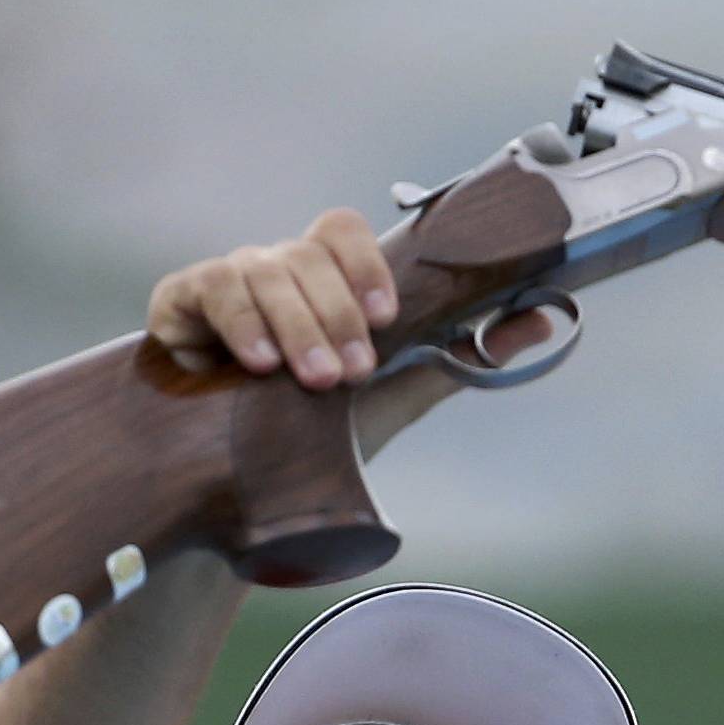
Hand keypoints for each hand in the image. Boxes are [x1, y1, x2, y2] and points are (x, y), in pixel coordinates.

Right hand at [144, 209, 551, 460]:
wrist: (248, 491)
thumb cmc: (323, 428)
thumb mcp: (397, 390)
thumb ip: (459, 352)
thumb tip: (543, 318)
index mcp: (324, 279)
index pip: (343, 233)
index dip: (366, 265)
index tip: (387, 316)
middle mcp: (276, 272)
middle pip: (304, 255)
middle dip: (335, 314)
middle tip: (353, 374)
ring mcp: (227, 286)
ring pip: (258, 271)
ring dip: (294, 326)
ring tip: (313, 380)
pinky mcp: (180, 308)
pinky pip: (205, 291)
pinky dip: (236, 323)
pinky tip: (256, 362)